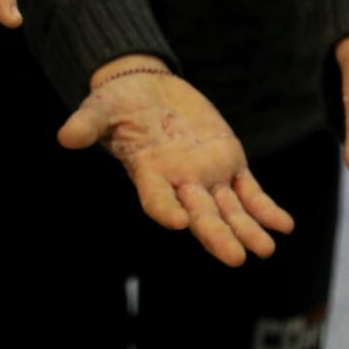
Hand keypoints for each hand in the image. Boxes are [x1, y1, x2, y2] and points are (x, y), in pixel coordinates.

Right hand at [58, 56, 294, 265]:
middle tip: (234, 259)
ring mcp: (206, 175)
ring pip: (229, 210)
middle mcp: (179, 181)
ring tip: (264, 250)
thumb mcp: (99, 108)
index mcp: (148, 172)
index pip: (156, 198)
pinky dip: (265, 208)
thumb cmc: (117, 104)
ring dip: (246, 230)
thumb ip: (87, 124)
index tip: (176, 222)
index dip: (164, 209)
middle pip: (200, 214)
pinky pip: (250, 191)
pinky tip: (283, 226)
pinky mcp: (227, 163)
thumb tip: (65, 136)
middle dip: (216, 236)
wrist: (146, 90)